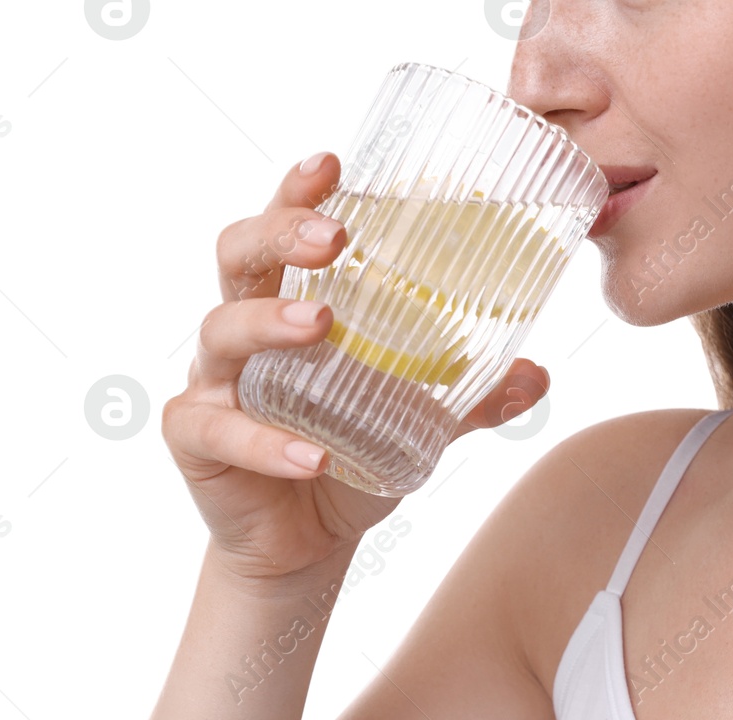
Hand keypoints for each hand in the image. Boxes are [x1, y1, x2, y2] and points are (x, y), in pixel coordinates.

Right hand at [162, 151, 549, 586]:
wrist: (304, 545)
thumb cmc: (350, 459)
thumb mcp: (418, 425)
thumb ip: (470, 399)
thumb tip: (537, 376)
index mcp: (288, 305)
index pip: (284, 231)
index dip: (298, 192)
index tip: (333, 161)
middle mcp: (241, 333)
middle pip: (239, 257)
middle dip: (282, 235)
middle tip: (335, 236)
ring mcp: (212, 383)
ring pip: (221, 332)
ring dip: (270, 323)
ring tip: (321, 326)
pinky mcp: (195, 440)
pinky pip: (219, 430)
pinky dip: (267, 442)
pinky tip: (312, 456)